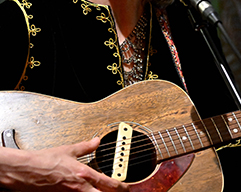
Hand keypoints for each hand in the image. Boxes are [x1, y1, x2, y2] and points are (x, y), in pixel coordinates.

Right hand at [0, 138, 129, 190]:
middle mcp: (79, 189)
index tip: (127, 188)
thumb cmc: (45, 161)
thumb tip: (97, 141)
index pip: (108, 184)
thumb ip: (86, 146)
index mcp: (84, 175)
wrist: (26, 171)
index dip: (121, 187)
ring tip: (103, 191)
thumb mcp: (69, 150)